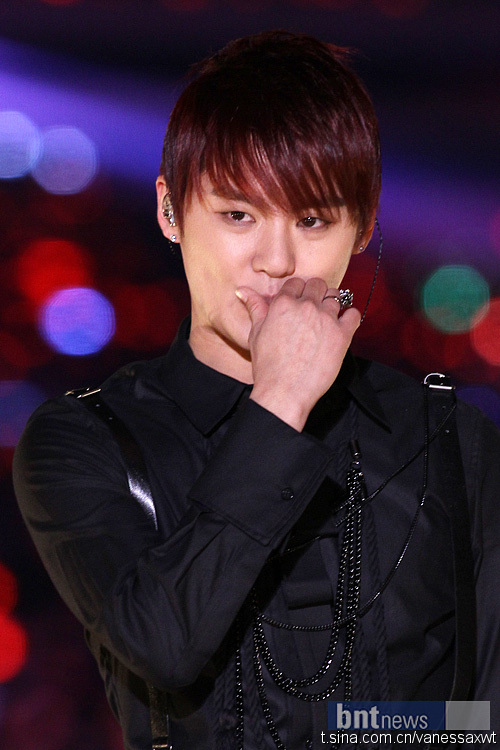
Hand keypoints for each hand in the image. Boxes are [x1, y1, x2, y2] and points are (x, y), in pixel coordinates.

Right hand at [235, 277, 360, 430]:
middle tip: (313, 309)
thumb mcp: (256, 333)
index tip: (298, 302)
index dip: (297, 291)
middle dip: (315, 293)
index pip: (296, 283)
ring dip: (332, 303)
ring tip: (326, 318)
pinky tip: (343, 324)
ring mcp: (326, 319)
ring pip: (336, 296)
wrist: (284, 391)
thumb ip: (255, 308)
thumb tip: (243, 290)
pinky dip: (350, 316)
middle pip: (317, 284)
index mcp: (283, 303)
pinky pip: (353, 314)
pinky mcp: (342, 334)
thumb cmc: (268, 366)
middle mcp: (306, 306)